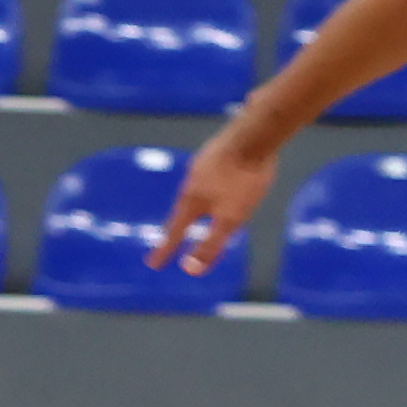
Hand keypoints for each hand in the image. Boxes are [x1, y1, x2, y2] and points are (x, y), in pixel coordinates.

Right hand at [153, 125, 277, 276]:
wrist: (253, 136)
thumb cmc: (242, 180)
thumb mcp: (231, 218)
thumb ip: (211, 244)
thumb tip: (190, 270)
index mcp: (192, 202)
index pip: (175, 232)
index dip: (165, 250)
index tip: (153, 264)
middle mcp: (190, 184)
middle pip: (182, 210)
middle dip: (178, 225)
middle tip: (173, 236)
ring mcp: (200, 166)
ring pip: (195, 191)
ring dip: (195, 204)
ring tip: (200, 210)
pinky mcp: (214, 153)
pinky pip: (206, 175)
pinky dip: (208, 185)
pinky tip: (220, 182)